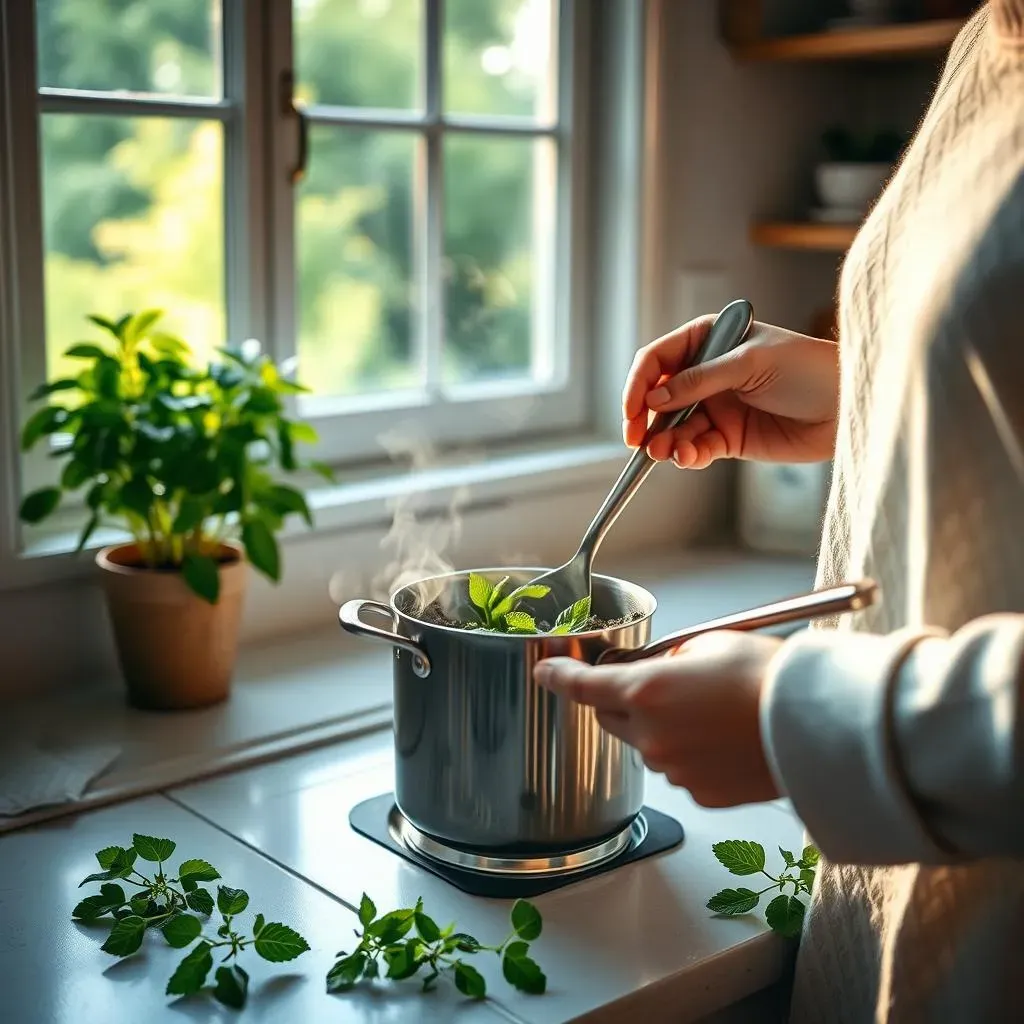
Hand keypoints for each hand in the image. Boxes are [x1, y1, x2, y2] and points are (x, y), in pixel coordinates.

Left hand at [534, 632, 782, 807]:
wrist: (818, 724)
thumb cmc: (768, 677)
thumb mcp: (708, 643)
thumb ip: (669, 658)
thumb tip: (659, 668)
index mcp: (646, 690)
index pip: (583, 687)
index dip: (559, 678)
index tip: (546, 673)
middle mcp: (652, 735)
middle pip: (611, 718)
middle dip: (623, 700)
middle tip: (660, 684)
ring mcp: (675, 769)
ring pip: (648, 746)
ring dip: (661, 729)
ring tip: (709, 714)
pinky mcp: (701, 794)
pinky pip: (679, 770)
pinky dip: (689, 755)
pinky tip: (722, 741)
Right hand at [622, 317, 838, 466]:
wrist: (849, 406)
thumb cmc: (809, 369)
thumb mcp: (751, 364)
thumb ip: (700, 380)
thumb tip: (655, 398)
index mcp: (711, 340)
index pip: (659, 359)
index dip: (639, 383)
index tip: (632, 408)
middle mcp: (708, 373)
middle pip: (658, 397)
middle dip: (645, 419)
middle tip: (636, 439)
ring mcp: (717, 407)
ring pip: (675, 427)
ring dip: (665, 441)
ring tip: (664, 453)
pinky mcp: (729, 438)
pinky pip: (697, 447)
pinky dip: (688, 454)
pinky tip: (688, 456)